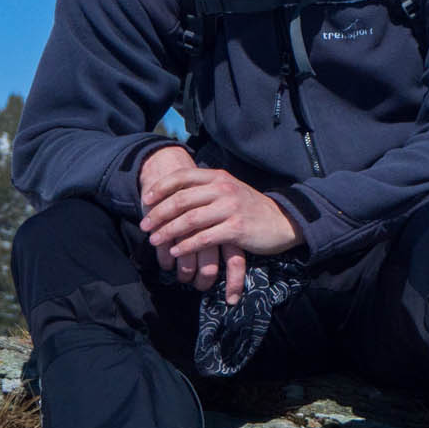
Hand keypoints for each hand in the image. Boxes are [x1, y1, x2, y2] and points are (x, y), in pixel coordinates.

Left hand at [138, 152, 300, 304]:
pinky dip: (187, 245)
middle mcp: (223, 189)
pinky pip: (204, 238)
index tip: (146, 200)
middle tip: (145, 226)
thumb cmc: (252, 208)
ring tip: (155, 240)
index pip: (182, 177)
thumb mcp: (230, 190)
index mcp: (219, 177)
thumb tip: (176, 193)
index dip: (160, 188)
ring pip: (190, 220)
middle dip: (158, 214)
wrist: (283, 221)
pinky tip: (176, 251)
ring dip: (168, 232)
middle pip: (181, 200)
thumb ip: (207, 188)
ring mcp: (230, 208)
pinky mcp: (236, 228)